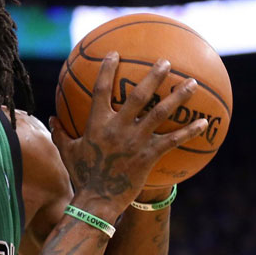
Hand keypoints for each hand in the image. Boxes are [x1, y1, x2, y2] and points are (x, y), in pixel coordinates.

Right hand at [51, 52, 206, 217]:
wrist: (97, 201)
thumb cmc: (82, 175)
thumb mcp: (67, 151)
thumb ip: (60, 133)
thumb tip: (50, 118)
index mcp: (97, 124)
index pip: (101, 90)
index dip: (107, 70)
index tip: (114, 54)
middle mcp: (118, 128)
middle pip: (138, 95)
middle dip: (153, 76)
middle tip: (165, 62)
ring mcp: (135, 141)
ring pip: (160, 113)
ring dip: (177, 96)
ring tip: (191, 83)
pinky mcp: (149, 155)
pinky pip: (173, 140)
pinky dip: (189, 131)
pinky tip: (205, 122)